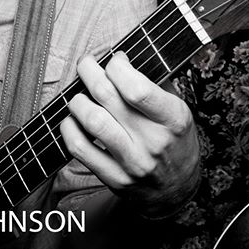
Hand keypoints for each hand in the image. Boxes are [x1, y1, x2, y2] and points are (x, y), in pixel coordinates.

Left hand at [60, 51, 199, 217]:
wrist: (178, 188)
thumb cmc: (176, 140)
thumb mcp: (179, 110)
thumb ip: (154, 86)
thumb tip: (121, 61)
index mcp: (173, 118)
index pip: (137, 89)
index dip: (118, 67)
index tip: (116, 60)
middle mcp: (153, 140)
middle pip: (108, 97)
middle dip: (90, 72)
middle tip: (86, 64)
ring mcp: (132, 162)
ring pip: (92, 121)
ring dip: (78, 100)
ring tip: (80, 93)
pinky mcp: (114, 178)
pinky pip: (81, 150)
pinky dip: (69, 128)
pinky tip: (72, 119)